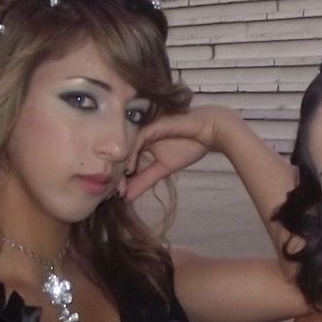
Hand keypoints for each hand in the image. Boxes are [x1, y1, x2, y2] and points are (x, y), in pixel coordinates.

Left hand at [124, 105, 244, 201]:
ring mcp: (145, 128)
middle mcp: (139, 134)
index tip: (116, 195)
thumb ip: (145, 180)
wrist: (209, 132)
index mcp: (140, 143)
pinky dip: (132, 153)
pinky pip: (138, 138)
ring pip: (126, 147)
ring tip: (120, 184)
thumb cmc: (189, 145)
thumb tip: (128, 197)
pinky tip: (130, 168)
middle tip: (113, 192)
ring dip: (121, 165)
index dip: (119, 177)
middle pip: (121, 153)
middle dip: (116, 173)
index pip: (123, 160)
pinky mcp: (153, 124)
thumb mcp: (163, 169)